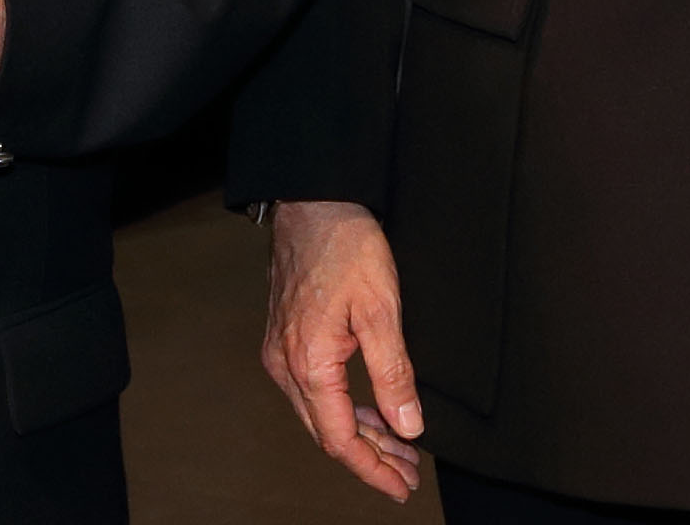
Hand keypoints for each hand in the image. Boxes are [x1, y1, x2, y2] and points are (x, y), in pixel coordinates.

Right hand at [261, 200, 425, 499]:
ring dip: (359, 434)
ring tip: (398, 447)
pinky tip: (370, 411)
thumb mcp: (382, 309)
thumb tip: (408, 426)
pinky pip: (313, 392)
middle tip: (408, 472)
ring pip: (320, 415)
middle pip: (328, 433)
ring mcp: (280, 353)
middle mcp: (285, 366)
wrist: (313, 202)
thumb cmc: (346, 246)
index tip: (401, 486)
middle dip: (370, 457)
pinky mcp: (285, 340)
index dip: (372, 469)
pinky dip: (343, 408)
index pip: (340, 439)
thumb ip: (394, 374)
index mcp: (308, 364)